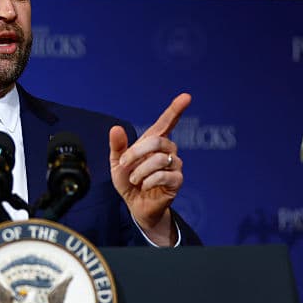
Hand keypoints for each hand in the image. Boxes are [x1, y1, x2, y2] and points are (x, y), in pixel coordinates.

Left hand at [109, 93, 190, 246]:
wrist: (135, 204)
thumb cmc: (128, 181)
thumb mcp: (117, 163)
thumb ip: (117, 146)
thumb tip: (115, 128)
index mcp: (153, 142)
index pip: (167, 122)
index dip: (176, 109)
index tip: (186, 97)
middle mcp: (168, 150)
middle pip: (158, 141)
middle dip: (136, 153)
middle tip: (124, 165)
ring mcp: (174, 165)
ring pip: (159, 159)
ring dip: (140, 171)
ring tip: (134, 180)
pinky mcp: (177, 181)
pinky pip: (164, 175)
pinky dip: (149, 181)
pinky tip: (144, 186)